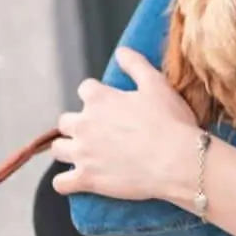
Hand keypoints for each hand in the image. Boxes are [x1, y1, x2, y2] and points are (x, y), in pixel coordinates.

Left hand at [50, 47, 200, 200]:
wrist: (177, 160)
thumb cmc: (170, 121)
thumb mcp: (157, 84)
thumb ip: (136, 65)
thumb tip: (121, 51)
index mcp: (99, 99)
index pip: (86, 89)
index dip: (98, 96)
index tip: (111, 104)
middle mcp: (84, 124)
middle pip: (65, 121)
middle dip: (78, 124)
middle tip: (98, 132)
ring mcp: (82, 153)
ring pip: (58, 149)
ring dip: (68, 150)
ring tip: (85, 154)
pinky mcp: (86, 179)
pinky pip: (61, 183)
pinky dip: (66, 182)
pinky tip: (76, 181)